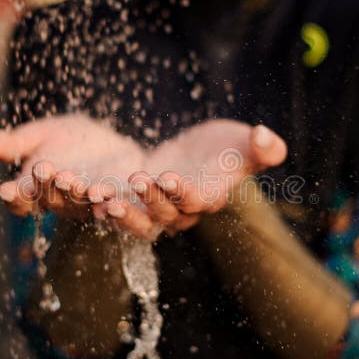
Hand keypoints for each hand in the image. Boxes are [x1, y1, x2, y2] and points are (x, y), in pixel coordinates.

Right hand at [0, 114, 145, 218]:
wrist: (115, 146)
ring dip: (79, 194)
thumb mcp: (45, 134)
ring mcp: (93, 206)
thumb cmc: (74, 141)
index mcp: (40, 191)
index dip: (15, 198)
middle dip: (48, 186)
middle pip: (53, 200)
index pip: (22, 201)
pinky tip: (115, 193)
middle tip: (45, 168)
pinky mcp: (122, 203)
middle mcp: (65, 203)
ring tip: (78, 183)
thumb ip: (19, 143)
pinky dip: (115, 201)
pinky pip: (118, 205)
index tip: (6, 189)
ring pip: (84, 204)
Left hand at [99, 121, 286, 237]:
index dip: (181, 193)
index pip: (196, 201)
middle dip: (151, 201)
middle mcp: (182, 211)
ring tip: (107, 199)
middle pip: (165, 215)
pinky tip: (92, 194)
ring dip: (125, 213)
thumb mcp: (245, 144)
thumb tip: (267, 137)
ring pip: (140, 221)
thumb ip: (264, 148)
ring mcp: (157, 209)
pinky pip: (121, 210)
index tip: (167, 176)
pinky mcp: (137, 201)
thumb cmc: (227, 149)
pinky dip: (106, 204)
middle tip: (137, 180)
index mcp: (209, 197)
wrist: (201, 155)